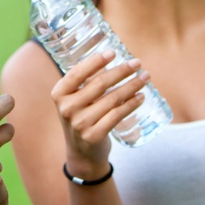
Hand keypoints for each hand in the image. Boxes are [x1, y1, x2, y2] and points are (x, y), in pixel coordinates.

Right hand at [52, 50, 147, 172]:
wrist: (82, 152)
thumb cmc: (81, 116)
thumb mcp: (76, 99)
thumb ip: (87, 81)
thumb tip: (112, 59)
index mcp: (59, 93)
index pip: (78, 72)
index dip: (96, 61)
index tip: (114, 52)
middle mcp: (67, 108)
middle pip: (99, 84)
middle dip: (121, 71)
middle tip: (137, 63)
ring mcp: (80, 123)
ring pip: (112, 99)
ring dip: (131, 86)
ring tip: (145, 77)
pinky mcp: (94, 135)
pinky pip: (117, 115)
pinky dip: (131, 104)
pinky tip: (141, 97)